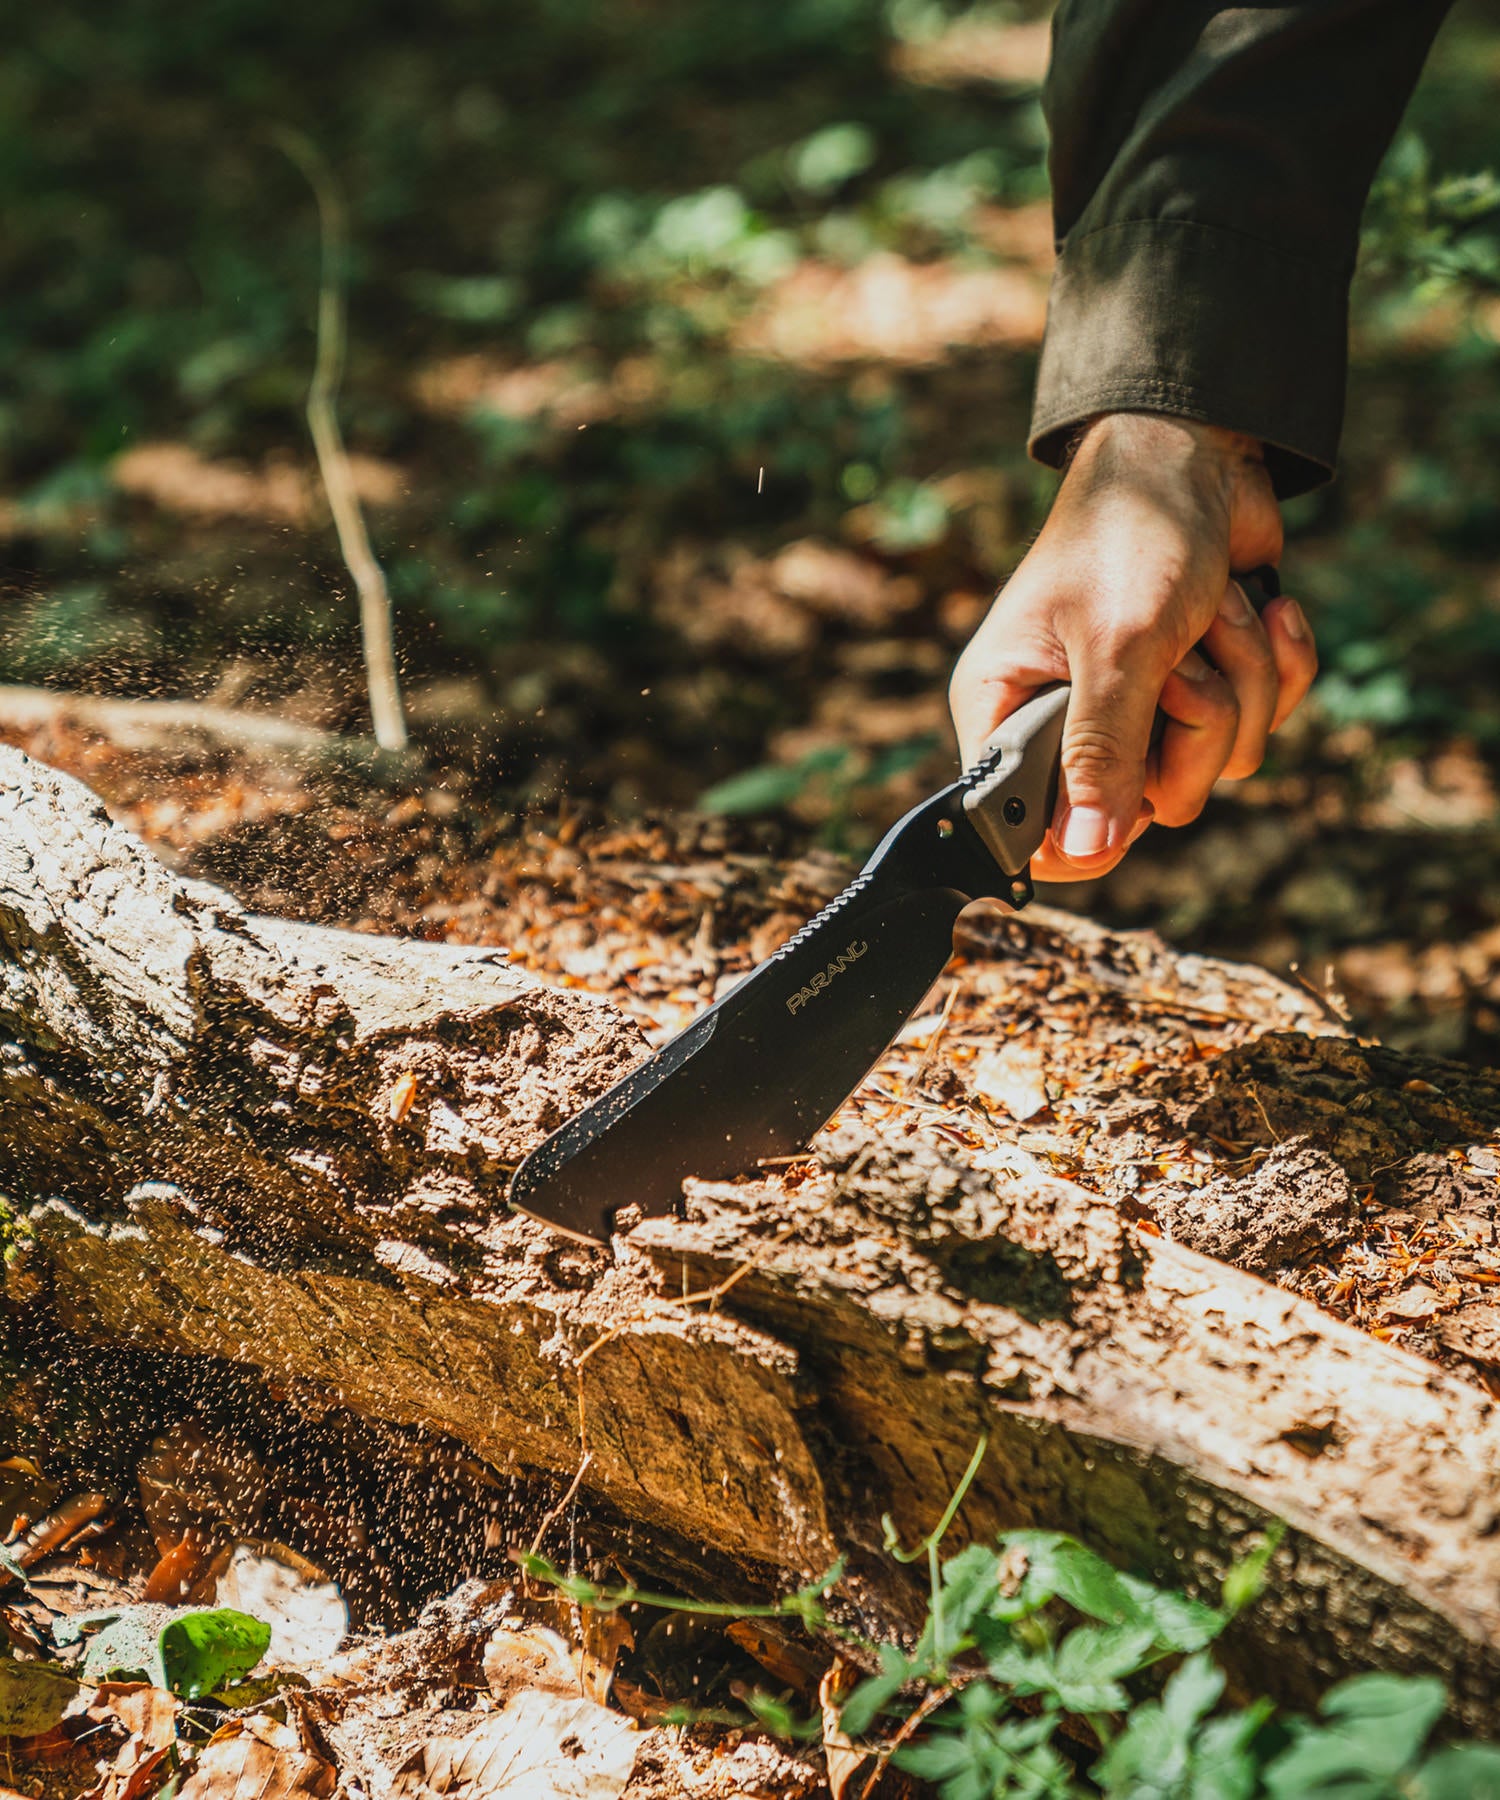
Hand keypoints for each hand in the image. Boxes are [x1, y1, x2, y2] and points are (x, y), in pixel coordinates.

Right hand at [949, 413, 1317, 881]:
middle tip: (1176, 662)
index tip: (1133, 797)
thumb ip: (1102, 753)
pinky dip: (1277, 663)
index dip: (1085, 832)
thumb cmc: (1131, 532)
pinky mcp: (1206, 686)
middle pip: (1151, 806)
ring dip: (1243, 681)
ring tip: (1213, 612)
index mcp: (1010, 712)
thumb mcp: (1117, 646)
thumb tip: (1086, 850)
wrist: (1202, 451)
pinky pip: (1263, 723)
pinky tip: (1260, 609)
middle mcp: (1068, 720)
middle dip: (1194, 729)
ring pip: (1219, 764)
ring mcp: (1143, 709)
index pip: (1028, 828)